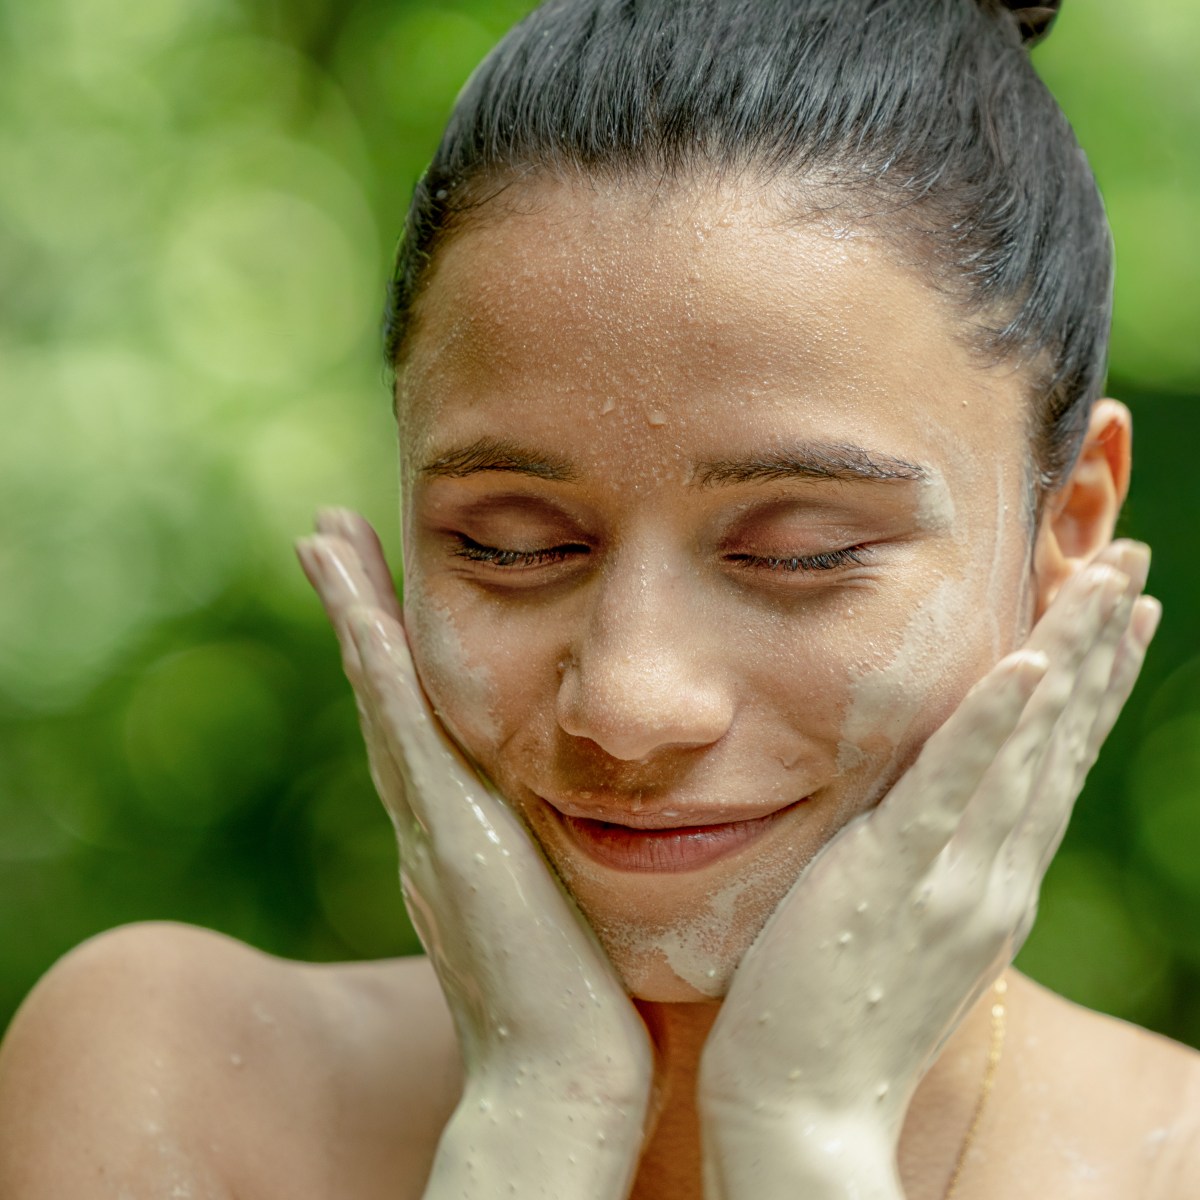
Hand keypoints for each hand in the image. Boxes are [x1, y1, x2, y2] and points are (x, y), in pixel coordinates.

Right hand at [296, 510, 652, 1199]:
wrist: (562, 1073)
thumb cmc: (581, 996)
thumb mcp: (562, 897)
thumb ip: (552, 853)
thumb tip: (578, 818)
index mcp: (458, 824)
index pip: (417, 718)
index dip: (392, 652)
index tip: (382, 587)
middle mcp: (428, 812)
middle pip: (382, 691)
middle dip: (357, 610)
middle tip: (328, 534)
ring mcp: (429, 818)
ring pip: (379, 692)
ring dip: (351, 610)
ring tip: (323, 535)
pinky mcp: (445, 829)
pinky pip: (400, 726)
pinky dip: (373, 662)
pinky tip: (358, 604)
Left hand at [698, 542, 1157, 1198]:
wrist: (803, 1109)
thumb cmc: (835, 1015)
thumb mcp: (902, 928)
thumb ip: (928, 865)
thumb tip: (931, 808)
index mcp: (992, 880)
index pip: (1053, 762)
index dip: (1092, 685)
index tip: (1120, 616)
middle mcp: (994, 873)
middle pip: (1060, 739)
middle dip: (1100, 646)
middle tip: (1135, 564)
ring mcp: (953, 878)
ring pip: (1026, 748)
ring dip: (1070, 656)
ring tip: (1107, 578)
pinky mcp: (892, 880)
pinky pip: (950, 790)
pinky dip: (993, 726)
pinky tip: (1026, 664)